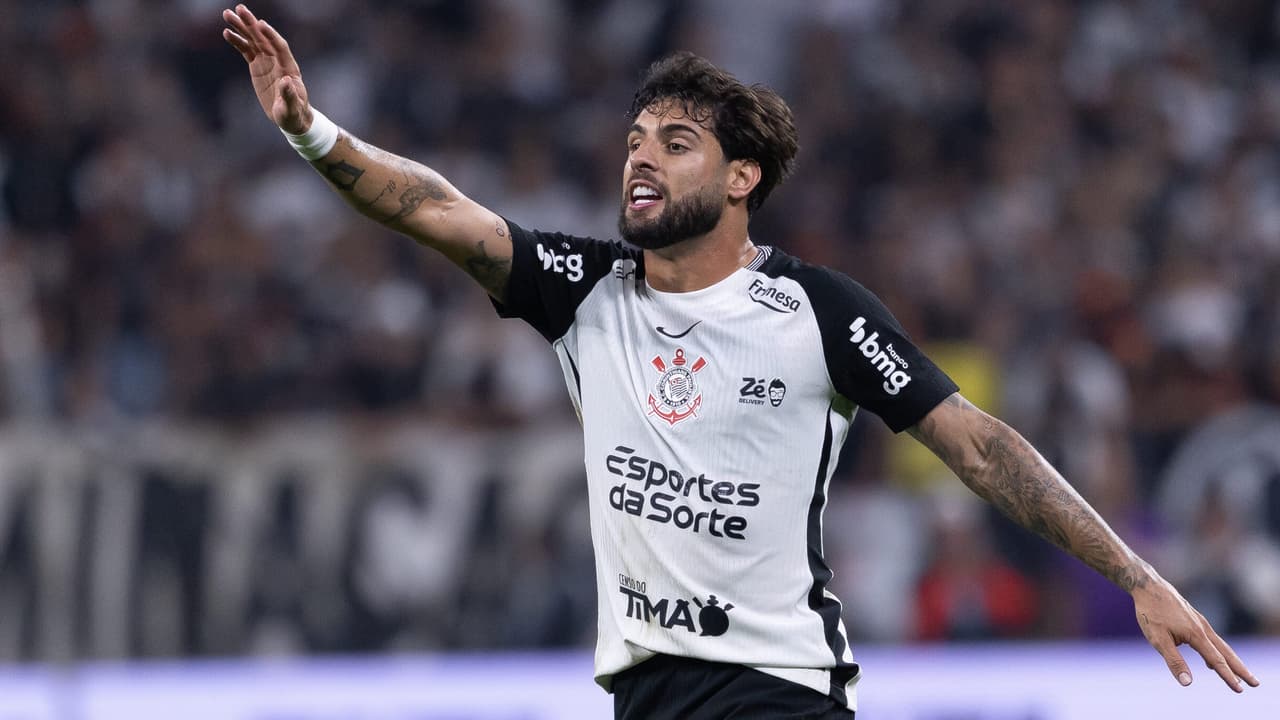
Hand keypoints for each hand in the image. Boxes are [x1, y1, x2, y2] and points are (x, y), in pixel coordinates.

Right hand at [221, 4, 310, 133]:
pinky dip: (238, 41)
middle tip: (239, 9)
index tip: (260, 24)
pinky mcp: (257, 66)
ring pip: (253, 41)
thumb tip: (286, 81)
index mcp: (289, 68)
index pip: (280, 47)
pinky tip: (227, 32)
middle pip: (264, 38)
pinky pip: (246, 50)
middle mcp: (278, 61)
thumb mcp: (291, 107)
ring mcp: (267, 62)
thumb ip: (289, 94)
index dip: (271, 35)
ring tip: (227, 15)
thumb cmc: (294, 113)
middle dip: (251, 24)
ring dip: (241, 27)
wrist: (291, 116)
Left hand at [1133, 576, 1259, 691]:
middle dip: (1241, 670)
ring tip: (1240, 675)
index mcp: (1196, 635)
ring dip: (1231, 661)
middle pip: (1226, 653)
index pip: (1216, 661)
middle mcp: (1203, 628)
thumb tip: (1187, 683)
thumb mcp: (1158, 639)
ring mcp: (1200, 622)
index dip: (1228, 677)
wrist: (1148, 586)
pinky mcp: (1194, 618)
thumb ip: (1174, 661)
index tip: (1240, 690)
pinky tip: (1210, 660)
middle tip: (1255, 683)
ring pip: (1220, 645)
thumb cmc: (1151, 613)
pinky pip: (1210, 639)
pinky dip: (1216, 651)